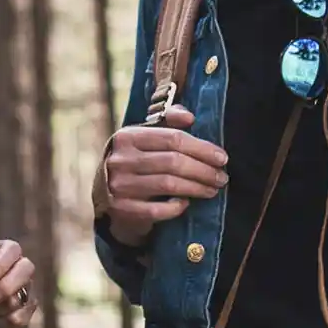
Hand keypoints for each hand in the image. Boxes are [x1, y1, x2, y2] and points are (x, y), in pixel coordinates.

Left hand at [0, 239, 37, 327]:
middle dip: (6, 288)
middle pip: (26, 269)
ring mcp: (27, 288)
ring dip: (3, 307)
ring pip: (24, 296)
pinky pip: (23, 317)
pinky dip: (6, 322)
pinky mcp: (27, 310)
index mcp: (5, 252)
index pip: (12, 249)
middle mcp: (21, 267)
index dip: (1, 264)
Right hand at [101, 106, 228, 246]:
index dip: (202, 148)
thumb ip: (168, 122)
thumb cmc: (134, 161)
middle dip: (203, 170)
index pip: (173, 138)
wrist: (104, 193)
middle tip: (222, 177)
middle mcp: (120, 159)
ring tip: (212, 190)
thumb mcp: (145, 137)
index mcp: (127, 136)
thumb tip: (190, 117)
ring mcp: (119, 185)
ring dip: (196, 188)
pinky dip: (175, 208)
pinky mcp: (121, 209)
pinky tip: (186, 204)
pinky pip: (157, 210)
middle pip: (173, 162)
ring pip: (168, 185)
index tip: (222, 158)